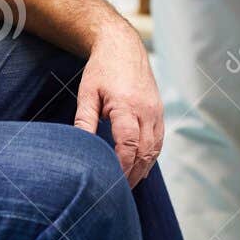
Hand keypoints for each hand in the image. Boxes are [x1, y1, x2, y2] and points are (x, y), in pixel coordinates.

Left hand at [73, 25, 163, 186]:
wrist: (123, 46)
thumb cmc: (101, 69)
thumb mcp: (87, 92)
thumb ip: (85, 120)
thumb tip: (80, 147)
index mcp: (127, 105)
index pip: (128, 144)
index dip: (122, 167)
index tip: (111, 183)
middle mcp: (146, 110)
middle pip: (144, 152)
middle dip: (132, 174)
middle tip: (118, 193)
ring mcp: (156, 111)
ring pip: (154, 149)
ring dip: (143, 169)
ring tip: (128, 186)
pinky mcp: (159, 112)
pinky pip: (159, 140)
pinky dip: (151, 157)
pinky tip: (140, 168)